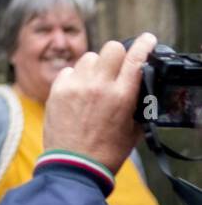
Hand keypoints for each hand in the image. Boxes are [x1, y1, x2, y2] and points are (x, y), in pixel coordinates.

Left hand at [42, 32, 155, 173]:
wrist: (74, 166)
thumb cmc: (107, 151)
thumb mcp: (134, 129)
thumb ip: (137, 105)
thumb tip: (138, 90)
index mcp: (122, 96)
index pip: (136, 59)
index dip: (144, 45)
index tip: (147, 39)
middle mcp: (98, 85)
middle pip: (111, 48)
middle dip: (117, 55)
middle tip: (116, 67)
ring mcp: (75, 86)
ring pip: (89, 57)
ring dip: (95, 66)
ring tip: (94, 84)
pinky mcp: (57, 90)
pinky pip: (69, 70)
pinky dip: (75, 77)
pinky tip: (77, 92)